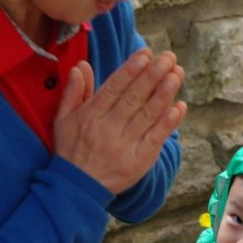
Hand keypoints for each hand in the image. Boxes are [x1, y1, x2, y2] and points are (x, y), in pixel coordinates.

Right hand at [53, 48, 187, 194]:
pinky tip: (179, 107)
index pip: (114, 87)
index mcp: (91, 115)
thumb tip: (81, 66)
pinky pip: (155, 138)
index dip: (131, 69)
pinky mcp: (138, 161)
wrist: (77, 189)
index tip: (146, 53)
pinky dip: (168, 123)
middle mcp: (108, 128)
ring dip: (164, 93)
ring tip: (177, 74)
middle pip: (134, 97)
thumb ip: (74, 92)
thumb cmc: (71, 151)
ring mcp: (125, 145)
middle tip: (169, 57)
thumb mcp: (63, 120)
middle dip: (153, 75)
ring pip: (147, 115)